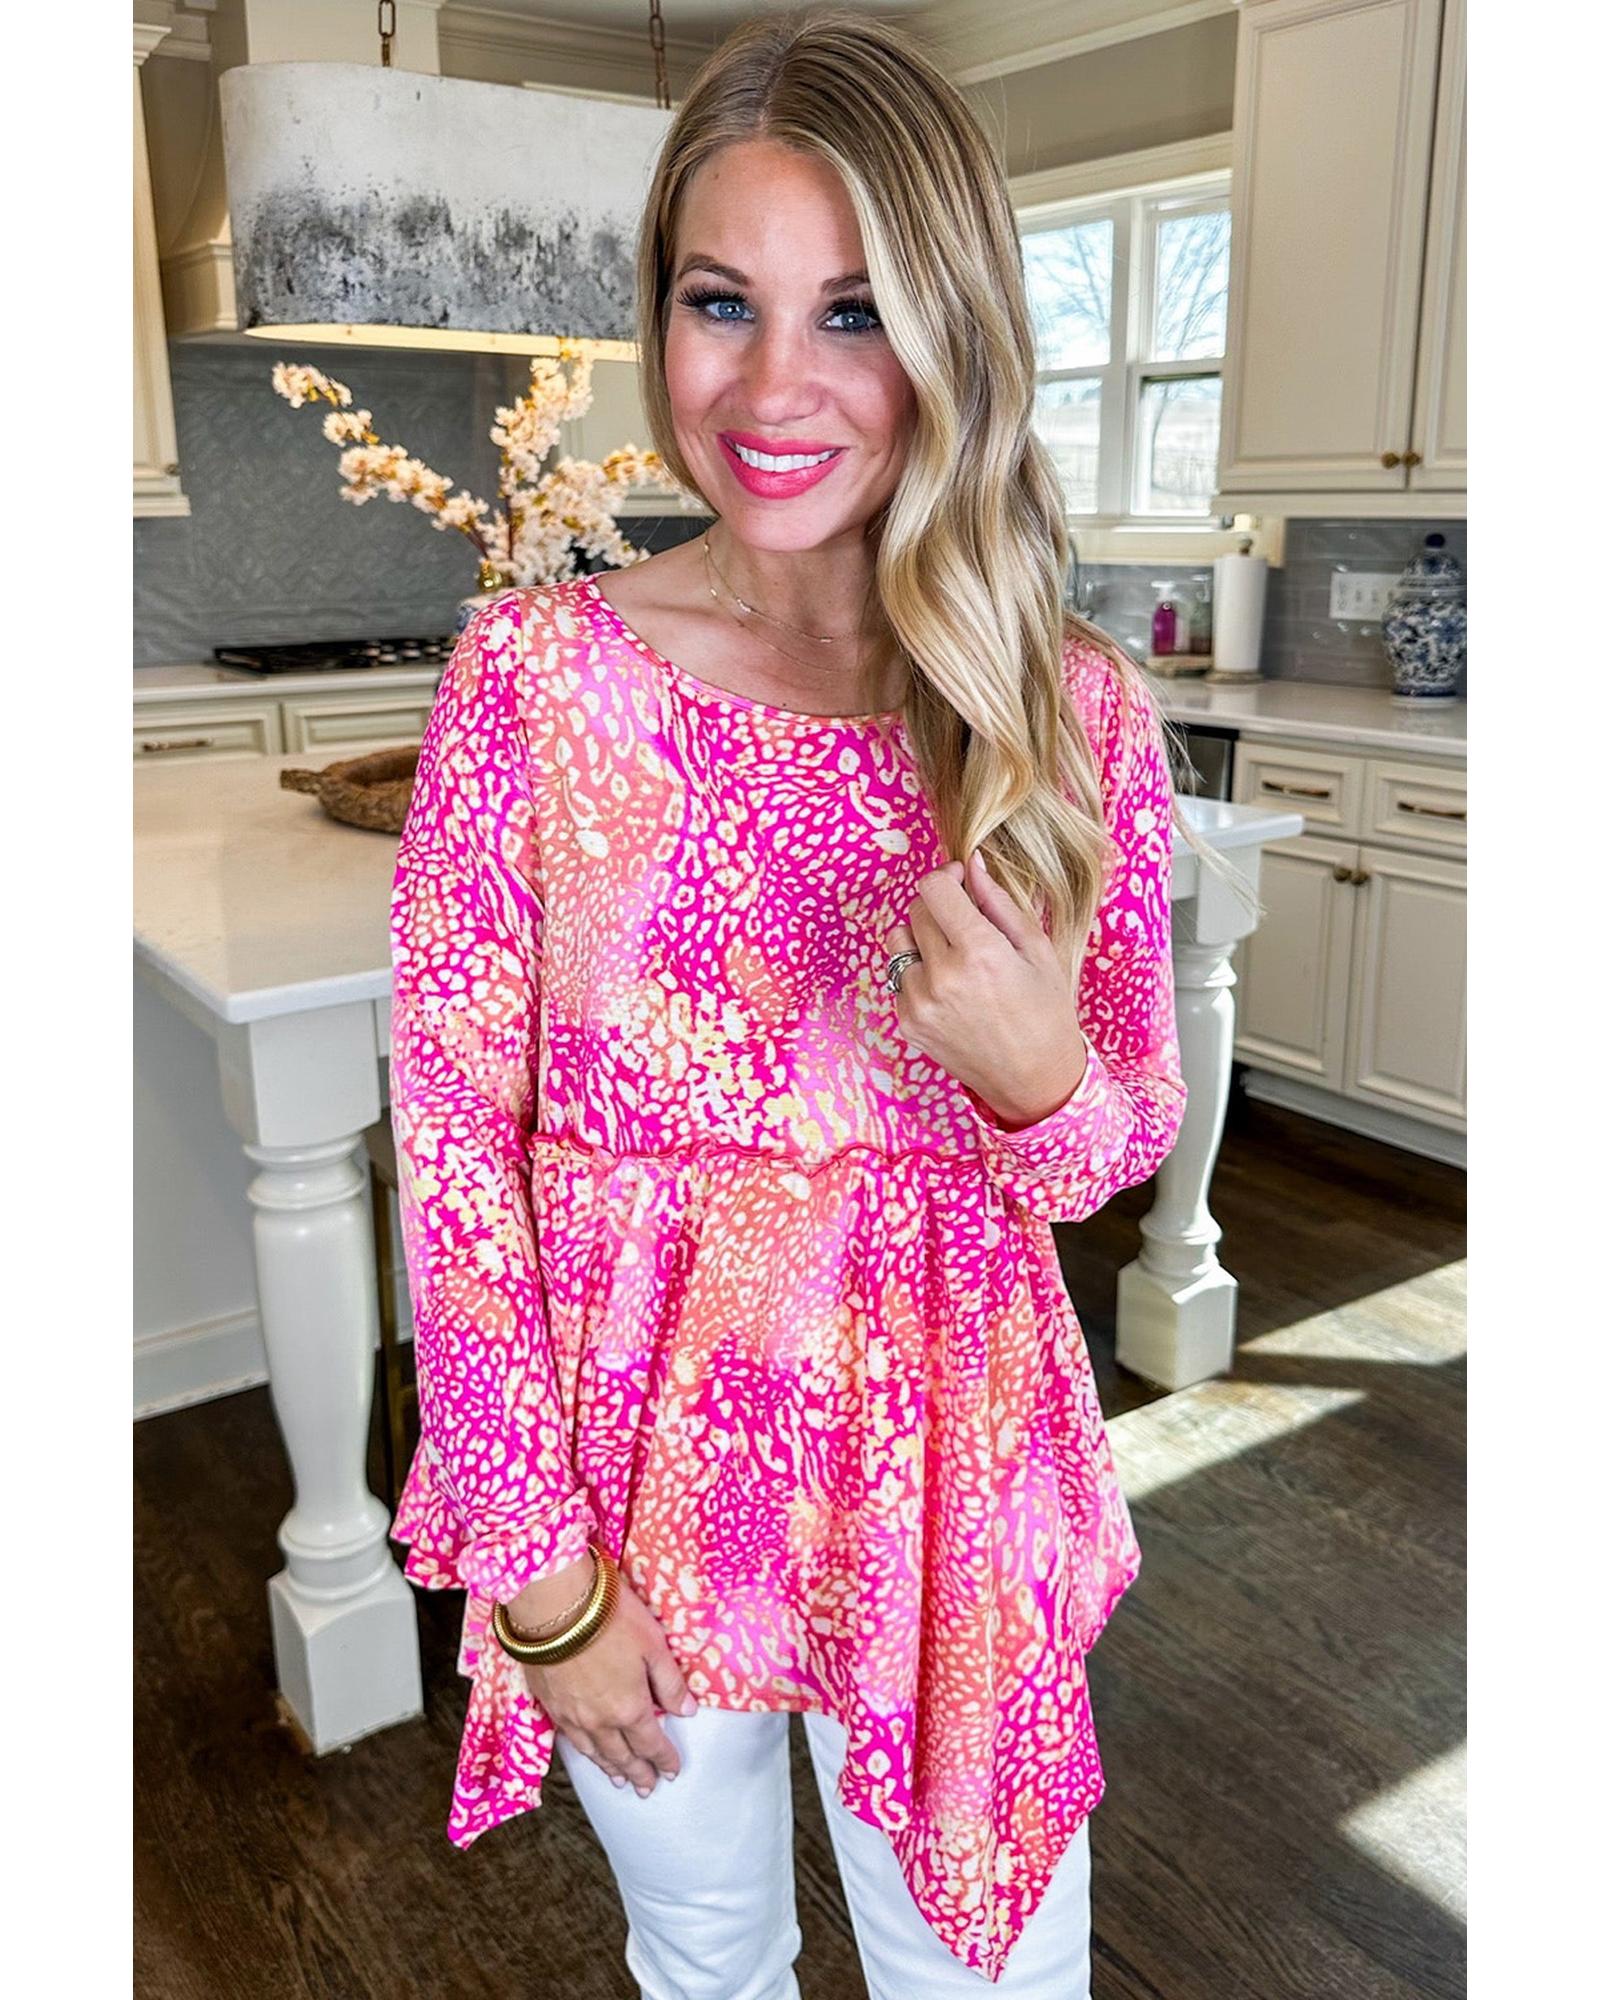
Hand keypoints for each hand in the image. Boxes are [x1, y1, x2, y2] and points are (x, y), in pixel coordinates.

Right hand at [515, 1567, 698, 1796]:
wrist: (554, 1605)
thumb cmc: (610, 1618)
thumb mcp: (653, 1644)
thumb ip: (670, 1682)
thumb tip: (687, 1711)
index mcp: (630, 1708)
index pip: (651, 1744)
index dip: (664, 1759)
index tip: (672, 1771)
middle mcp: (600, 1721)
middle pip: (622, 1755)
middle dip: (638, 1772)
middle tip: (646, 1788)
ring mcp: (571, 1715)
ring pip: (594, 1752)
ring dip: (609, 1768)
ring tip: (619, 1779)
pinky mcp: (549, 1703)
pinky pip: (570, 1739)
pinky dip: (583, 1752)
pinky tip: (586, 1752)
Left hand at [887, 853, 1087, 1128]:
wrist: (1034, 1080)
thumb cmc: (1046, 1012)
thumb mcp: (1036, 950)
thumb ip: (999, 902)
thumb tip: (973, 864)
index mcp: (979, 952)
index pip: (933, 888)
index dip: (947, 877)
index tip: (961, 882)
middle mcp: (942, 976)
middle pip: (916, 910)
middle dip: (939, 907)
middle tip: (966, 923)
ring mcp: (919, 1002)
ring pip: (899, 941)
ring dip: (922, 938)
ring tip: (954, 957)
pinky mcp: (907, 1022)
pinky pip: (899, 977)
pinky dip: (919, 973)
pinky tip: (950, 989)